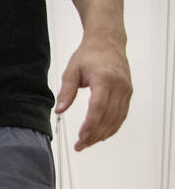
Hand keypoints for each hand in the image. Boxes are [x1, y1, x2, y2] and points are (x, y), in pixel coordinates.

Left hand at [55, 32, 130, 150]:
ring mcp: (126, 90)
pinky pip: (122, 115)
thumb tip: (59, 111)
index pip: (98, 107)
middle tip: (79, 146)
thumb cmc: (88, 55)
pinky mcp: (128, 92)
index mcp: (105, 79)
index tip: (81, 137)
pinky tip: (100, 135)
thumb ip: (66, 92)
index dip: (90, 124)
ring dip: (102, 134)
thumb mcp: (71, 71)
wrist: (107, 42)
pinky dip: (112, 127)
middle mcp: (119, 86)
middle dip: (94, 134)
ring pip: (116, 119)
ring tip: (86, 144)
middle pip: (108, 117)